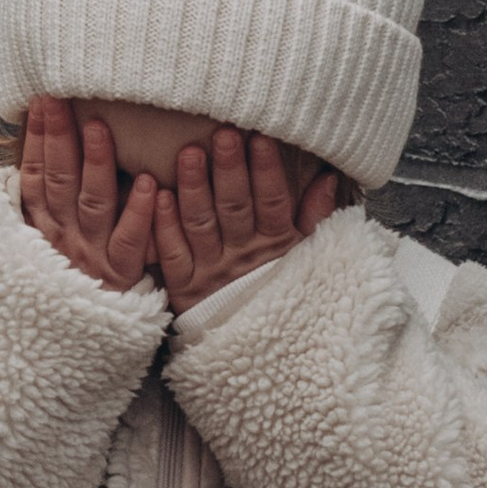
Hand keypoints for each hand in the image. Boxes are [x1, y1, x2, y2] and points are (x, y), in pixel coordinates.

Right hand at [19, 97, 157, 292]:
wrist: (71, 344)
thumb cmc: (64, 281)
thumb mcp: (41, 243)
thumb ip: (45, 202)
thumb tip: (41, 152)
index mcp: (41, 228)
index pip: (35, 176)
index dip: (38, 140)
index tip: (43, 102)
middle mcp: (63, 239)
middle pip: (60, 183)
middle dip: (60, 139)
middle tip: (63, 101)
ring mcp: (91, 257)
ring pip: (93, 205)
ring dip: (96, 164)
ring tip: (100, 127)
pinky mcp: (121, 276)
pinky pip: (130, 241)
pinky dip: (140, 212)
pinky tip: (152, 184)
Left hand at [154, 130, 339, 311]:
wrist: (258, 353)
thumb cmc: (282, 291)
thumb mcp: (306, 255)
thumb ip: (314, 215)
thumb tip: (327, 176)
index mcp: (275, 244)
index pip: (272, 202)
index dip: (266, 172)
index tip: (260, 138)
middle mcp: (242, 255)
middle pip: (234, 208)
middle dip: (229, 170)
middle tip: (223, 134)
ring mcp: (211, 271)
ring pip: (201, 225)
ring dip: (195, 188)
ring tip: (190, 154)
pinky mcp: (184, 287)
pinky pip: (173, 255)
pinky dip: (166, 227)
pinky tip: (159, 196)